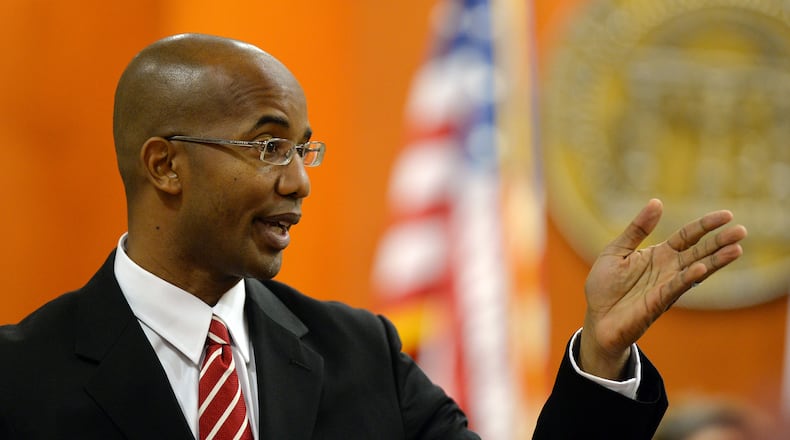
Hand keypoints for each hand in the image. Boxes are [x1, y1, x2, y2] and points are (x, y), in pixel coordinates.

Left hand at [579, 199, 746, 378]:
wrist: (595, 318)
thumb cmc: (604, 286)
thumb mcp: (616, 250)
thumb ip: (637, 229)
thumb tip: (657, 202)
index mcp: (659, 255)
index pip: (688, 236)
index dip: (705, 225)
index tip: (727, 215)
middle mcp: (668, 270)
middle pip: (699, 252)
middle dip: (720, 242)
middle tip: (742, 231)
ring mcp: (665, 286)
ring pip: (695, 270)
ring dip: (716, 261)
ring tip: (736, 249)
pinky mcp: (657, 302)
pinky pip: (675, 288)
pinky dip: (688, 279)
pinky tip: (702, 269)